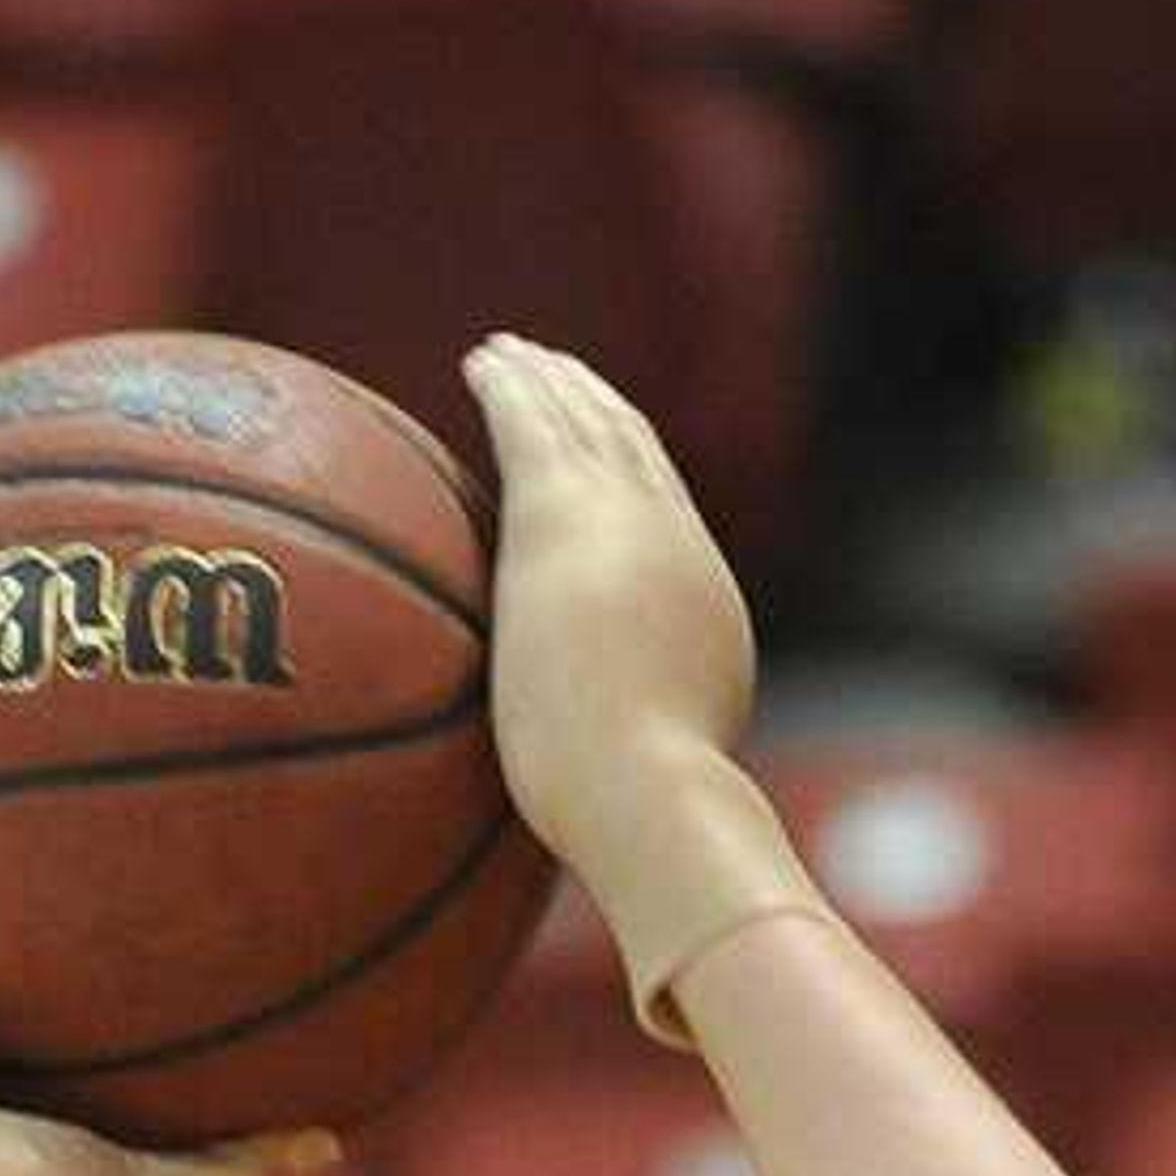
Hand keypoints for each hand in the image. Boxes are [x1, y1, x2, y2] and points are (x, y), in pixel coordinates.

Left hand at [463, 336, 757, 898]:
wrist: (653, 794)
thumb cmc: (647, 821)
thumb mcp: (661, 771)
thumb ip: (640, 754)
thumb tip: (626, 796)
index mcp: (694, 597)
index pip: (664, 513)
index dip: (635, 468)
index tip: (603, 443)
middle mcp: (669, 543)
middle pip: (633, 448)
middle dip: (594, 406)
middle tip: (555, 373)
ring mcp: (620, 525)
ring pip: (585, 424)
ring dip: (549, 383)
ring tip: (509, 355)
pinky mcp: (561, 521)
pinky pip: (532, 430)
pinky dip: (512, 390)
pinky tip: (480, 363)